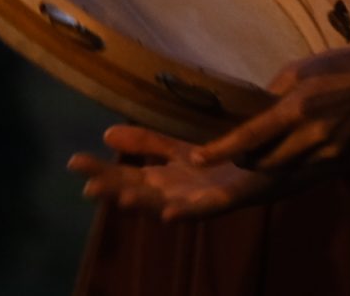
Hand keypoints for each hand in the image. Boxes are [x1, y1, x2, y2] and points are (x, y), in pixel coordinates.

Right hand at [70, 125, 272, 220]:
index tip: (73, 162)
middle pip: (142, 193)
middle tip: (87, 185)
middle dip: (115, 191)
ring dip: (145, 206)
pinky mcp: (233, 199)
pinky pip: (208, 210)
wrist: (276, 154)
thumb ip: (146, 143)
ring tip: (120, 201)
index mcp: (168, 178)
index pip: (128, 176)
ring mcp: (206, 198)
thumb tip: (106, 135)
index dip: (102, 171)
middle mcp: (182, 191)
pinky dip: (187, 213)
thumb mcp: (180, 145)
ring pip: (168, 204)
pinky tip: (169, 214)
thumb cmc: (227, 154)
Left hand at [188, 42, 349, 172]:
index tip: (198, 158)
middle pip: (262, 163)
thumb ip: (273, 95)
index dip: (220, 151)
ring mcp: (326, 150)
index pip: (249, 136)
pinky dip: (291, 161)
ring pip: (282, 170)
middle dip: (244, 160)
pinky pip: (304, 168)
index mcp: (295, 107)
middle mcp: (309, 134)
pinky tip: (292, 147)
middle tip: (233, 151)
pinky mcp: (339, 158)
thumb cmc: (339, 67)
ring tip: (259, 149)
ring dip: (266, 163)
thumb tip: (251, 111)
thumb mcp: (298, 69)